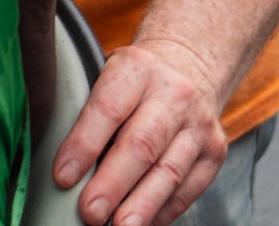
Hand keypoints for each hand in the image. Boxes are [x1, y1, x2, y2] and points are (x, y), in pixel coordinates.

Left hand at [53, 40, 227, 225]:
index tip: (63, 177)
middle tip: (90, 212)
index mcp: (137, 67)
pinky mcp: (215, 152)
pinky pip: (187, 191)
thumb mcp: (110, 77)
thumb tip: (67, 173)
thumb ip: (91, 116)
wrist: (188, 69)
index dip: (84, 145)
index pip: (108, 108)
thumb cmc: (134, 83)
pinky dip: (161, 212)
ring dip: (141, 207)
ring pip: (169, 173)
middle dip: (113, 184)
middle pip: (142, 144)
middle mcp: (173, 92)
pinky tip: (141, 224)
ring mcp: (199, 124)